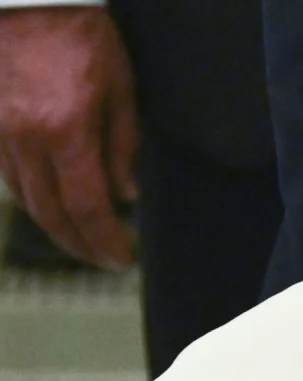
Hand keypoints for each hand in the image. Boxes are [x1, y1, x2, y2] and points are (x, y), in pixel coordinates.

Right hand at [0, 7, 138, 269]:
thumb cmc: (80, 33)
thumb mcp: (120, 86)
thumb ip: (123, 145)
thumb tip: (126, 194)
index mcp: (66, 130)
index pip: (88, 207)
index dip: (105, 241)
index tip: (122, 259)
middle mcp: (24, 139)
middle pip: (50, 213)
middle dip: (79, 244)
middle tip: (104, 259)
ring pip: (24, 198)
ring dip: (54, 225)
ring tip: (82, 238)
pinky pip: (7, 175)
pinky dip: (32, 197)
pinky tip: (52, 204)